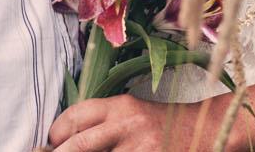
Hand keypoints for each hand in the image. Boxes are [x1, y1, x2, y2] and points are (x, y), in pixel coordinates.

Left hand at [48, 95, 198, 151]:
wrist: (204, 130)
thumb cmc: (161, 124)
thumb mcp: (132, 114)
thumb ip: (102, 124)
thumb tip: (64, 141)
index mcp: (120, 106)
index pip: (75, 116)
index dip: (56, 132)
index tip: (50, 143)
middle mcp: (127, 125)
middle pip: (78, 145)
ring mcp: (139, 148)